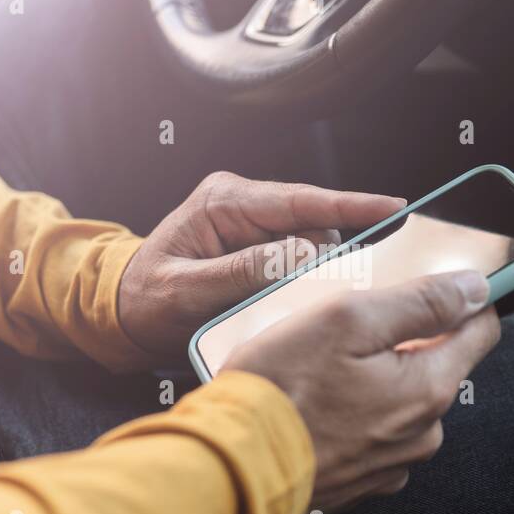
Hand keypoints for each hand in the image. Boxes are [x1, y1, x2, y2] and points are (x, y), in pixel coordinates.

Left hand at [117, 171, 405, 357]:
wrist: (120, 313)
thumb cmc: (143, 300)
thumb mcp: (186, 291)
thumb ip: (242, 271)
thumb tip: (301, 254)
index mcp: (224, 202)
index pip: (301, 200)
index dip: (351, 206)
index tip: (394, 208)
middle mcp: (243, 204)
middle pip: (313, 223)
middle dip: (330, 256)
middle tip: (331, 295)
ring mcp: (252, 225)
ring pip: (310, 245)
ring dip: (313, 277)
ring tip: (288, 307)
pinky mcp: (258, 248)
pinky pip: (297, 262)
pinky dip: (302, 284)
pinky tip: (291, 307)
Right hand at [223, 270, 500, 512]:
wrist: (231, 466)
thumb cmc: (280, 390)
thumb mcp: (348, 318)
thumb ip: (419, 301)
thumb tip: (472, 288)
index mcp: (428, 387)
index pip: (482, 330)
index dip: (464, 299)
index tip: (441, 286)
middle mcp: (421, 432)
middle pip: (437, 364)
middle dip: (403, 341)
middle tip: (349, 331)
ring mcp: (391, 462)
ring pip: (401, 400)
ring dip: (373, 379)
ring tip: (320, 372)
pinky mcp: (361, 481)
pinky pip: (372, 433)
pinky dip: (352, 415)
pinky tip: (315, 405)